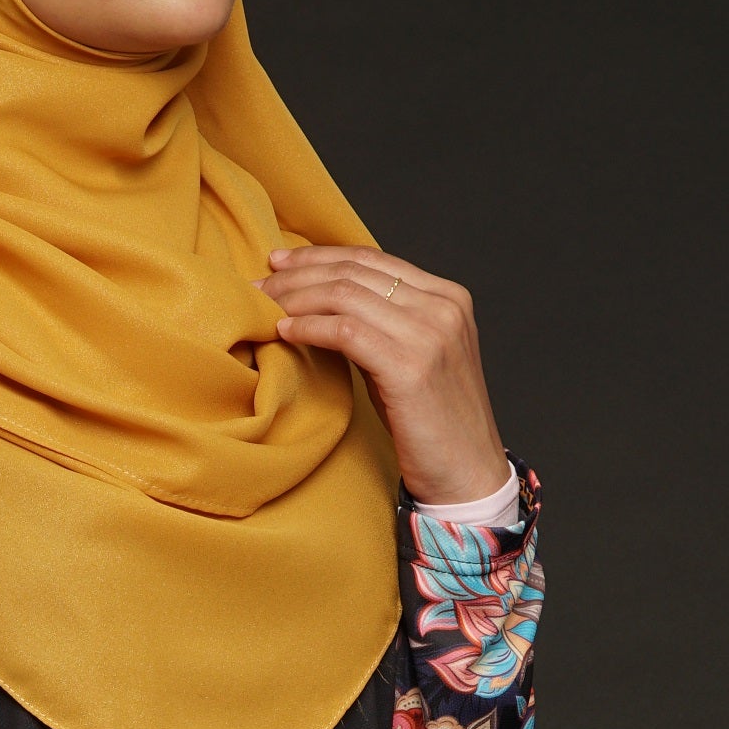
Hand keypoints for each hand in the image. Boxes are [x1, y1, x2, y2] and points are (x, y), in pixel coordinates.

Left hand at [261, 243, 508, 505]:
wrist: (467, 473)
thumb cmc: (430, 421)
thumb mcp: (411, 356)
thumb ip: (383, 323)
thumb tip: (321, 301)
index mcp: (448, 297)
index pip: (373, 259)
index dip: (320, 256)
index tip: (281, 261)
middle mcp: (443, 307)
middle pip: (355, 272)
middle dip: (299, 273)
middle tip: (260, 282)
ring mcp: (430, 334)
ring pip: (346, 296)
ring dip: (296, 298)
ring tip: (264, 306)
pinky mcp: (410, 367)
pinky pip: (345, 332)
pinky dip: (309, 327)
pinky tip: (285, 332)